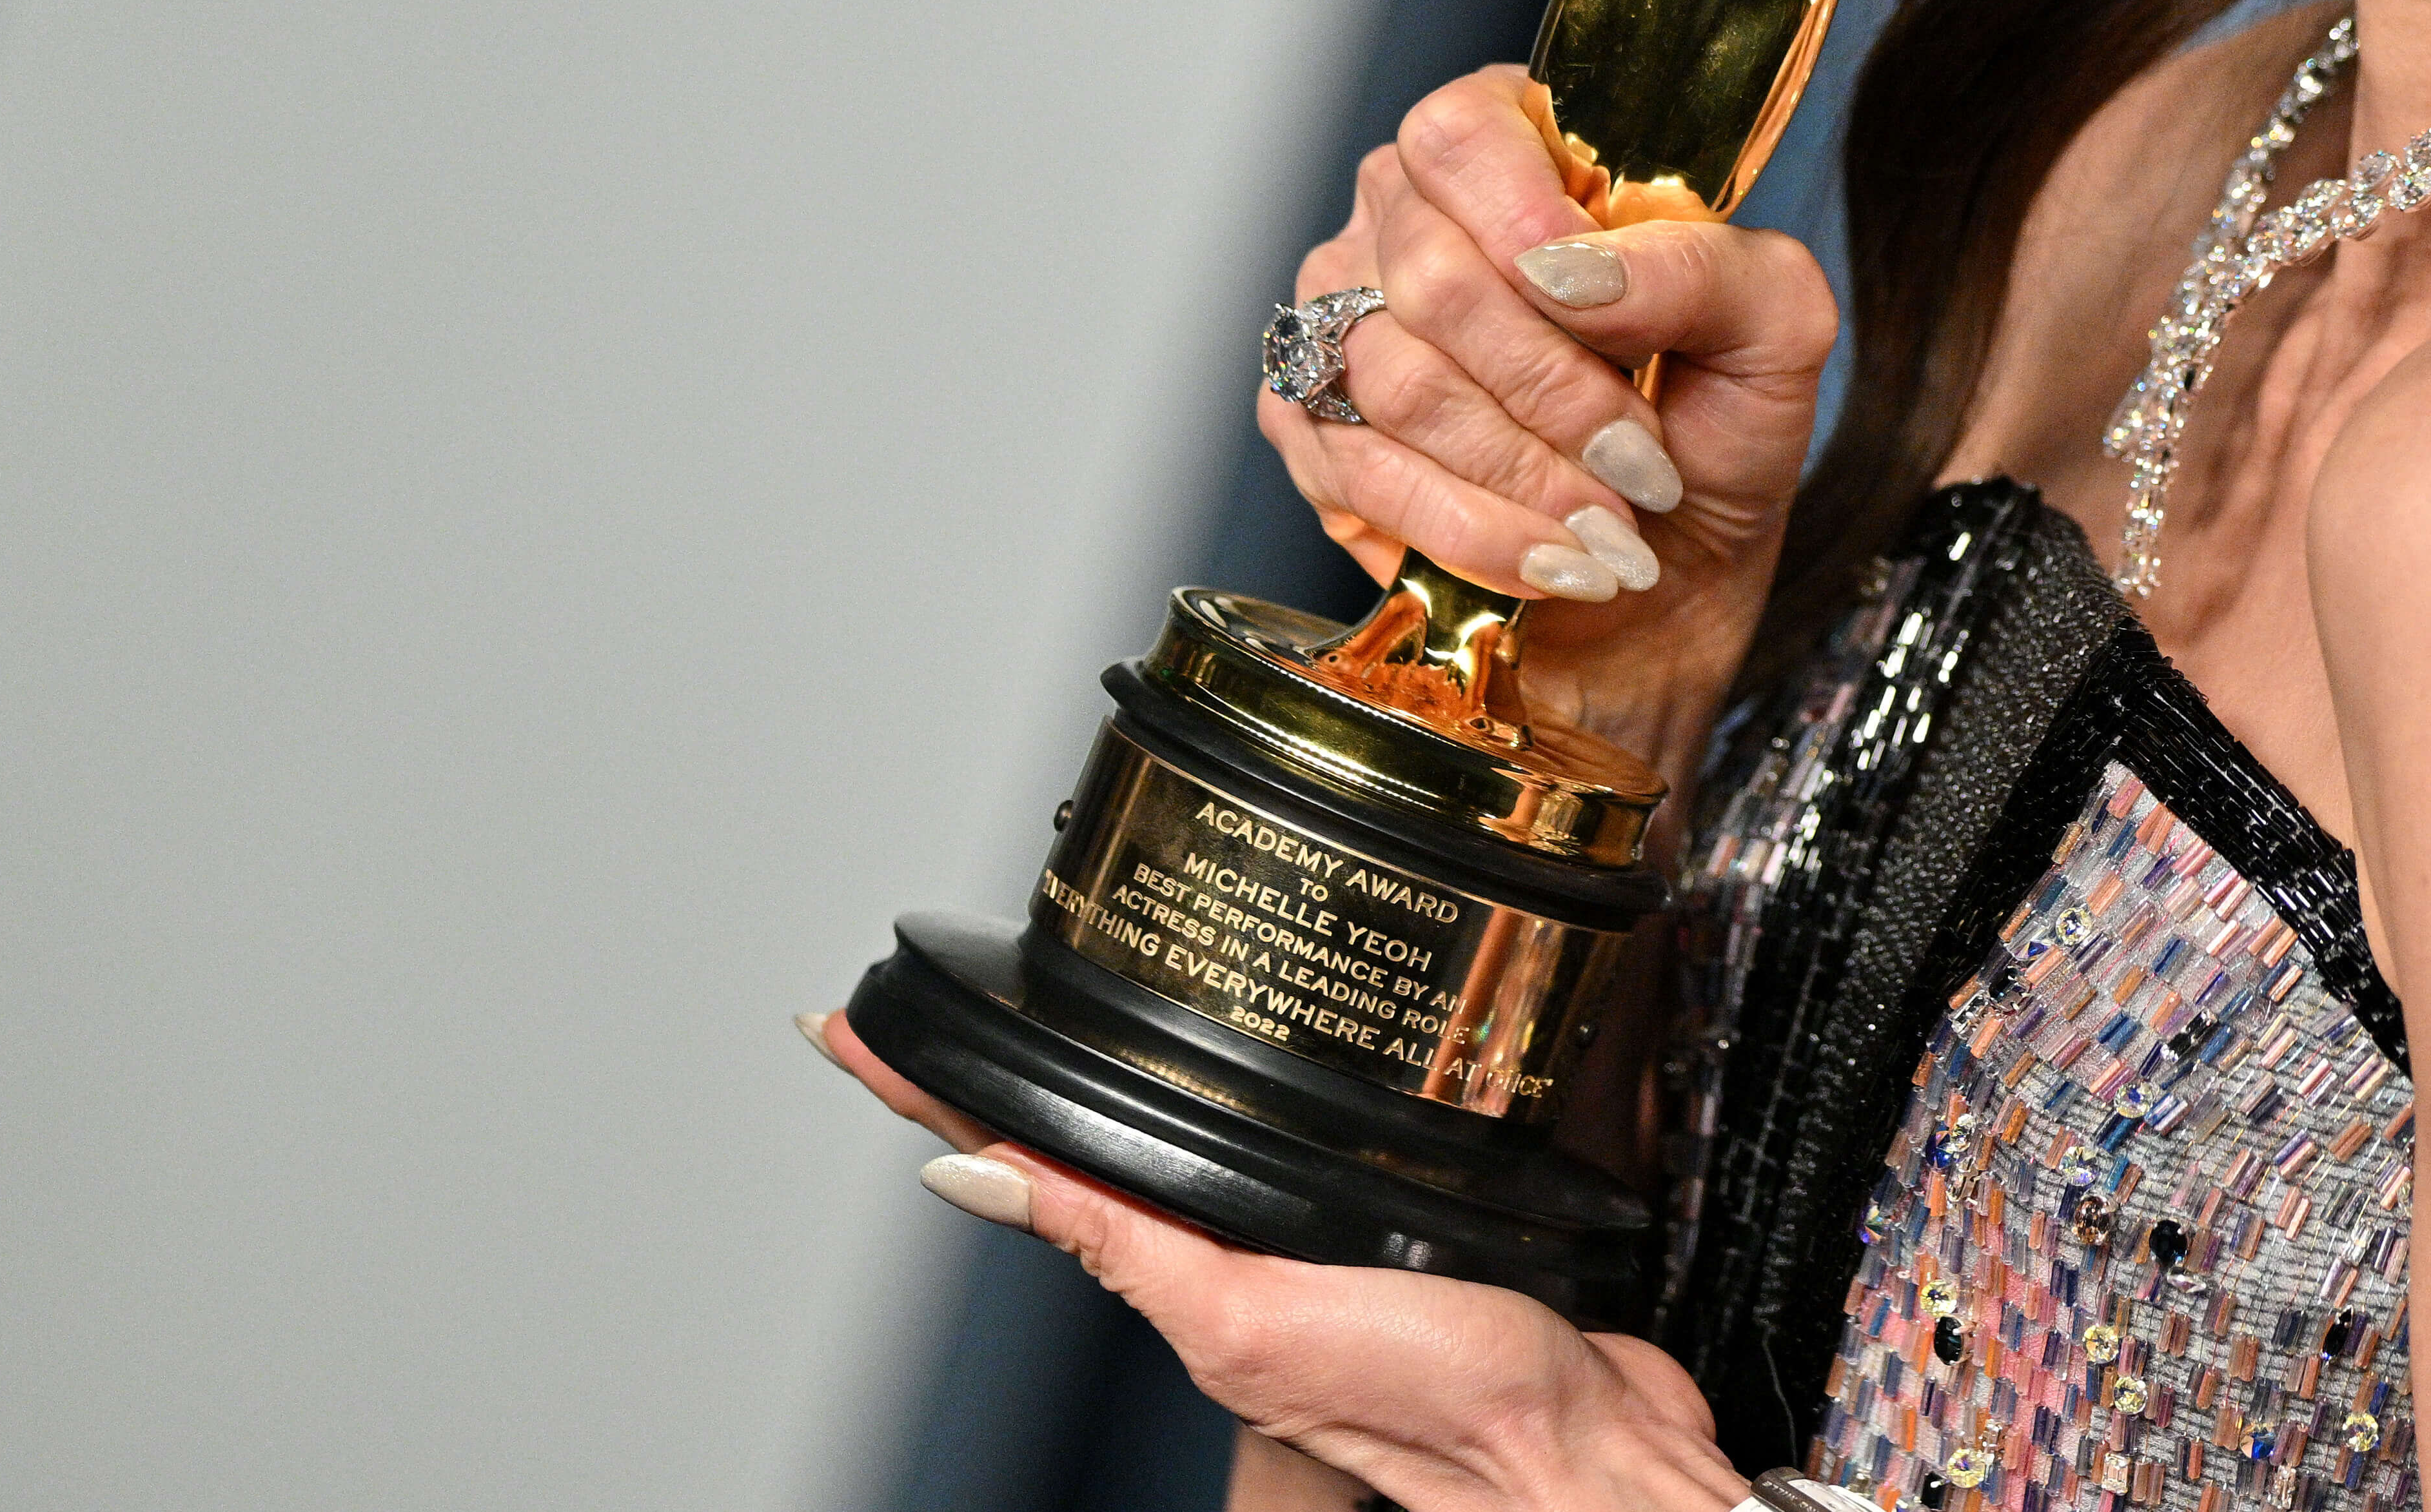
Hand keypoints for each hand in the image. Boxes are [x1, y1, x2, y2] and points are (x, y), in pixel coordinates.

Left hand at [806, 1009, 1745, 1511]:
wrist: (1582, 1437)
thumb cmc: (1439, 1399)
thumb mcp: (1245, 1314)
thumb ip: (1119, 1239)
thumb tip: (972, 1176)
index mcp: (1178, 1270)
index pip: (1015, 1158)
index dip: (927, 1092)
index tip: (847, 1027)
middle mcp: (1225, 1250)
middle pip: (1085, 1134)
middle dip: (1005, 1065)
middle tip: (918, 993)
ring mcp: (1304, 1228)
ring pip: (1186, 1126)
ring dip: (1118, 1067)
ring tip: (1041, 997)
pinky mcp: (1391, 1211)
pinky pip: (1291, 1133)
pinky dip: (1249, 1087)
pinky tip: (1243, 1054)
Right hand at [1265, 65, 1835, 763]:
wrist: (1672, 567)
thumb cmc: (1718, 425)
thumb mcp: (1772, 326)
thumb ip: (1701, 266)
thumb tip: (1572, 270)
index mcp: (1518, 139)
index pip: (1462, 135)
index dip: (1524, 226)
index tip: (1614, 326)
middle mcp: (1408, 212)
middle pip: (1433, 277)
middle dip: (1556, 393)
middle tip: (1644, 464)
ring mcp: (1342, 317)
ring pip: (1396, 382)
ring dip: (1524, 474)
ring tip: (1612, 526)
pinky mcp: (1313, 427)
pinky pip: (1364, 474)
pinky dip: (1475, 531)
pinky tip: (1552, 560)